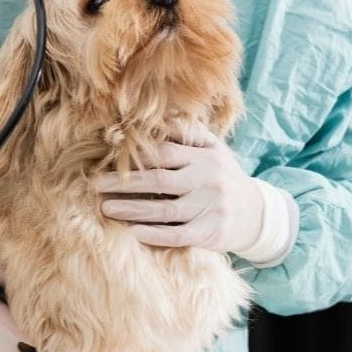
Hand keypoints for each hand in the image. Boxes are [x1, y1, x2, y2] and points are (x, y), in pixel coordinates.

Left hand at [94, 121, 263, 251]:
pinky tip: (134, 233)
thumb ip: (187, 133)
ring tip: (105, 209)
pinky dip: (156, 234)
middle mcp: (208, 179)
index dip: (134, 156)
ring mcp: (210, 207)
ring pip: (165, 210)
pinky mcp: (211, 233)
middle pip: (159, 180)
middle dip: (123, 183)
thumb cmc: (223, 177)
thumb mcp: (214, 149)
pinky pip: (179, 235)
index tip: (106, 158)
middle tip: (94, 185)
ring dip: (132, 209)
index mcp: (205, 156)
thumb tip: (156, 116)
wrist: (257, 214)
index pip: (165, 152)